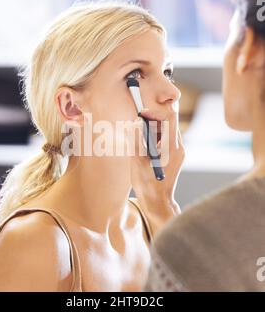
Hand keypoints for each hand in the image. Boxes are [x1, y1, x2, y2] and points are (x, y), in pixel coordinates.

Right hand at [127, 104, 184, 218]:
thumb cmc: (146, 184)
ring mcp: (179, 152)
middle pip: (169, 122)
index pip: (170, 117)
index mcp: (171, 147)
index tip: (141, 114)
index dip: (155, 112)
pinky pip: (168, 140)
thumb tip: (134, 122)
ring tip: (141, 141)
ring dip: (154, 130)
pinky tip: (147, 148)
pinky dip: (157, 138)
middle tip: (138, 127)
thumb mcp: (137, 160)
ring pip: (168, 130)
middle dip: (153, 121)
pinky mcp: (177, 156)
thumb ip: (135, 139)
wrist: (158, 202)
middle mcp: (179, 147)